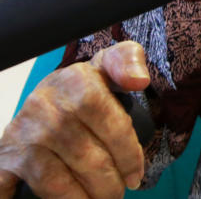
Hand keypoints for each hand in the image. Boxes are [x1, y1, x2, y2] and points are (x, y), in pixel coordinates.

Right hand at [0, 42, 149, 198]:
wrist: (43, 98)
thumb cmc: (85, 87)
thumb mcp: (108, 66)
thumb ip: (128, 61)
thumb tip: (139, 80)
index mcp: (76, 82)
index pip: (113, 125)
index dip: (129, 155)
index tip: (137, 175)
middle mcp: (45, 107)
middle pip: (89, 160)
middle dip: (109, 186)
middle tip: (117, 194)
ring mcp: (23, 135)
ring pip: (58, 182)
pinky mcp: (5, 158)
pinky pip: (18, 191)